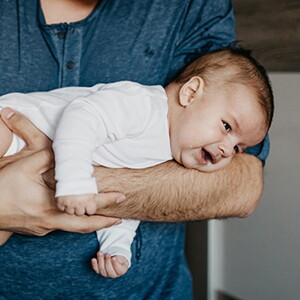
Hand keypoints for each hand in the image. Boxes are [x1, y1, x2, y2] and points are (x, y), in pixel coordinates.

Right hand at [0, 108, 124, 238]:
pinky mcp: (39, 229)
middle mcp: (48, 222)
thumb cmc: (1, 184)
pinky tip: (81, 213)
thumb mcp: (25, 165)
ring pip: (73, 227)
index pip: (84, 207)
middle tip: (121, 217)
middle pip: (83, 226)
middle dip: (104, 222)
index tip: (121, 198)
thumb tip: (69, 151)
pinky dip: (76, 220)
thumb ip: (50, 157)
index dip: (105, 203)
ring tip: (106, 216)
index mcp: (48, 207)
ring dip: (91, 222)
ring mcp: (43, 229)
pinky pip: (63, 226)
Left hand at [91, 251, 128, 277]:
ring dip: (100, 260)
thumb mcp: (122, 257)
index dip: (116, 264)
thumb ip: (119, 258)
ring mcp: (106, 274)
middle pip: (110, 271)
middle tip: (107, 254)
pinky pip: (96, 269)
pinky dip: (94, 264)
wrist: (114, 257)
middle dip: (107, 262)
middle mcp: (113, 274)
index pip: (119, 270)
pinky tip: (93, 259)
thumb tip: (113, 258)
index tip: (113, 258)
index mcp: (121, 271)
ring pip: (102, 270)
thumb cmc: (119, 257)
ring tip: (100, 252)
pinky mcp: (99, 271)